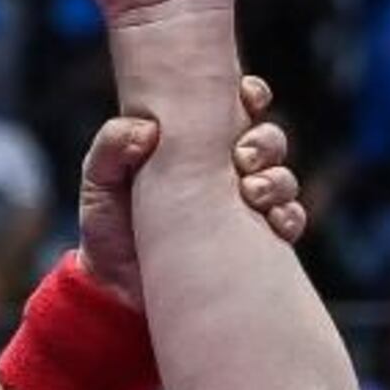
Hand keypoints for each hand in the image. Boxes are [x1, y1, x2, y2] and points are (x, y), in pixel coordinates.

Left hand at [72, 71, 303, 312]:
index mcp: (196, 145)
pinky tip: (273, 222)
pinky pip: (290, 222)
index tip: (247, 97)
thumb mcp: (98, 183)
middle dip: (265, 142)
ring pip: (283, 179)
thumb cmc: (109, 229)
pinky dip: (289, 217)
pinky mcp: (257, 243)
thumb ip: (111, 147)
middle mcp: (228, 172)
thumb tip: (147, 129)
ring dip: (277, 180)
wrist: (118, 293)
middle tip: (243, 156)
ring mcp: (246, 208)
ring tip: (251, 191)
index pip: (237, 108)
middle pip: (269, 141)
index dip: (251, 96)